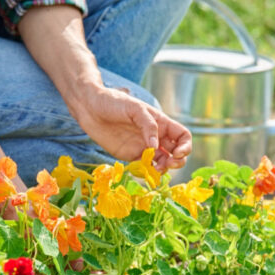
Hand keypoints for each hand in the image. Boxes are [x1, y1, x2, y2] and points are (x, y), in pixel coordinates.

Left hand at [72, 85, 191, 171]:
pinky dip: (148, 172)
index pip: (182, 136)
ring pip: (162, 162)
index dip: (185, 146)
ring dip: (163, 169)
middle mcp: (155, 136)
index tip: (176, 153)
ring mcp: (143, 147)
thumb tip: (155, 146)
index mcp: (161, 122)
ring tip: (155, 169)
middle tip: (168, 164)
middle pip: (176, 153)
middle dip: (177, 161)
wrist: (89, 108)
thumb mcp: (134, 108)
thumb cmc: (113, 102)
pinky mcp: (131, 156)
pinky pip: (145, 168)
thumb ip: (148, 125)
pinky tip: (143, 171)